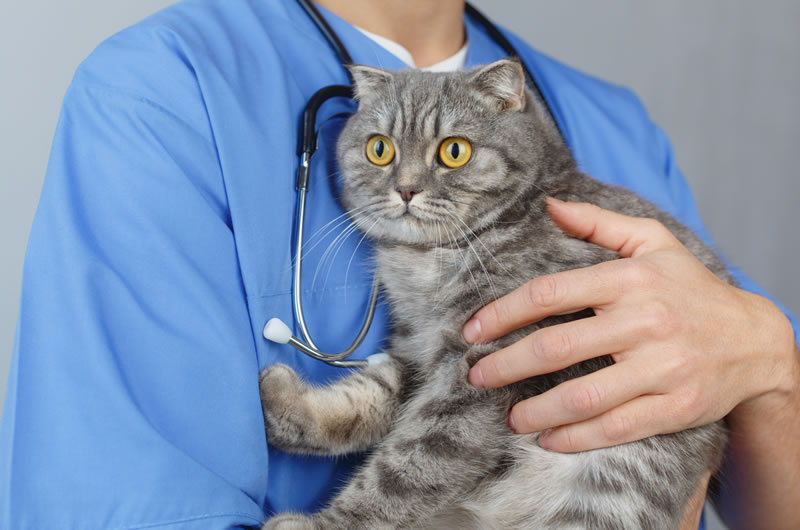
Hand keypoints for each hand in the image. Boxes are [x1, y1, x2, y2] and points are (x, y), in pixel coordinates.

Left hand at [464, 198, 795, 452]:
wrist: (757, 340)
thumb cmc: (693, 288)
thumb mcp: (654, 242)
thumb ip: (598, 222)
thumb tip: (549, 204)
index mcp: (630, 279)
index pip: (549, 293)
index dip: (502, 314)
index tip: (473, 331)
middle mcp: (645, 321)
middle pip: (556, 347)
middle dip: (506, 365)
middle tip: (477, 376)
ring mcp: (662, 368)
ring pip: (582, 395)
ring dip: (536, 410)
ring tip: (510, 417)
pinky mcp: (676, 406)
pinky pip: (615, 427)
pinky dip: (575, 438)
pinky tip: (549, 439)